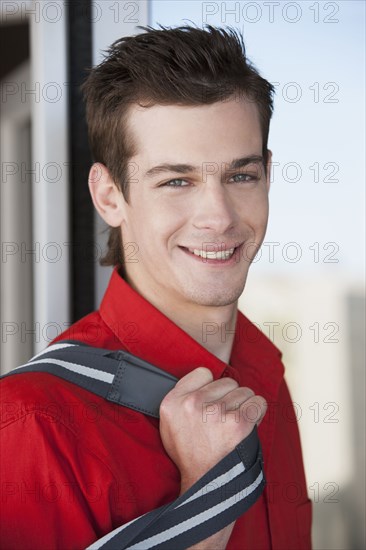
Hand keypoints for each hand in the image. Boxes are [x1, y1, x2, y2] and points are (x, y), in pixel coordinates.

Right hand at [159, 367, 266, 489]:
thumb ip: (182, 395)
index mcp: (173, 401)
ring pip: (244, 391)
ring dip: (243, 406)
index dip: (211, 387)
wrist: (204, 484)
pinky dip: (257, 411)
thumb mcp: (169, 422)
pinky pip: (258, 402)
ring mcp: (216, 413)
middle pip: (227, 381)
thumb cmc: (189, 452)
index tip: (210, 403)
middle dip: (229, 397)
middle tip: (223, 419)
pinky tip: (247, 424)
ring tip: (233, 425)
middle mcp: (192, 404)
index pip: (204, 372)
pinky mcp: (238, 423)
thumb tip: (206, 376)